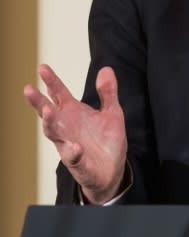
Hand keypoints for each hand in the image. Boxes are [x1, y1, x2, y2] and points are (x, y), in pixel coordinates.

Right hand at [24, 64, 127, 203]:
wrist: (112, 169)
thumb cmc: (106, 139)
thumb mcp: (112, 112)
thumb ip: (108, 92)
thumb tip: (106, 69)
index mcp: (73, 112)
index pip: (59, 94)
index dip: (51, 81)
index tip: (42, 67)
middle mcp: (66, 127)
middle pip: (48, 112)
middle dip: (38, 101)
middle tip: (29, 89)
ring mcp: (69, 144)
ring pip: (53, 133)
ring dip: (50, 122)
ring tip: (48, 110)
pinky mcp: (78, 162)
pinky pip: (73, 157)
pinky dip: (73, 152)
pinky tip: (76, 147)